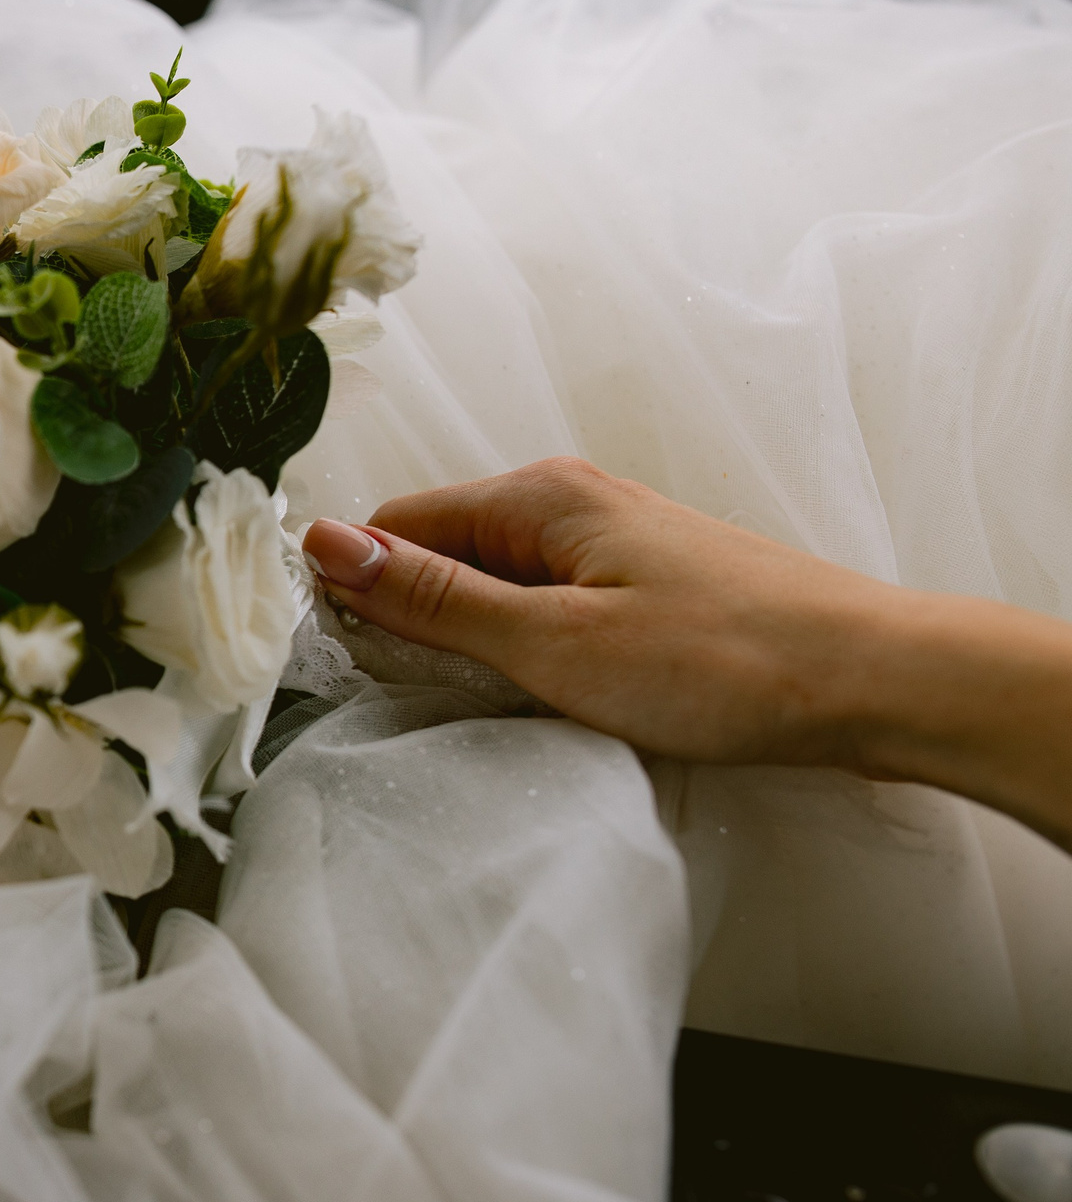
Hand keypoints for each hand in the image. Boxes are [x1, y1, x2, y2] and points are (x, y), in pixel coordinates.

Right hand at [301, 457, 1071, 847]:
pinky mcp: (647, 586)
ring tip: (488, 704)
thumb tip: (323, 545)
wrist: (877, 683)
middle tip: (413, 698)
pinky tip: (547, 697)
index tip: (340, 662)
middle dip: (413, 617)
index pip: (395, 526)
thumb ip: (433, 600)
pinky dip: (527, 650)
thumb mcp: (552, 643)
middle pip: (442, 552)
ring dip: (473, 641)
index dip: (357, 590)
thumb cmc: (723, 664)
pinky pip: (547, 606)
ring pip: (495, 584)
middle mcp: (571, 503)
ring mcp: (613, 543)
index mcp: (538, 497)